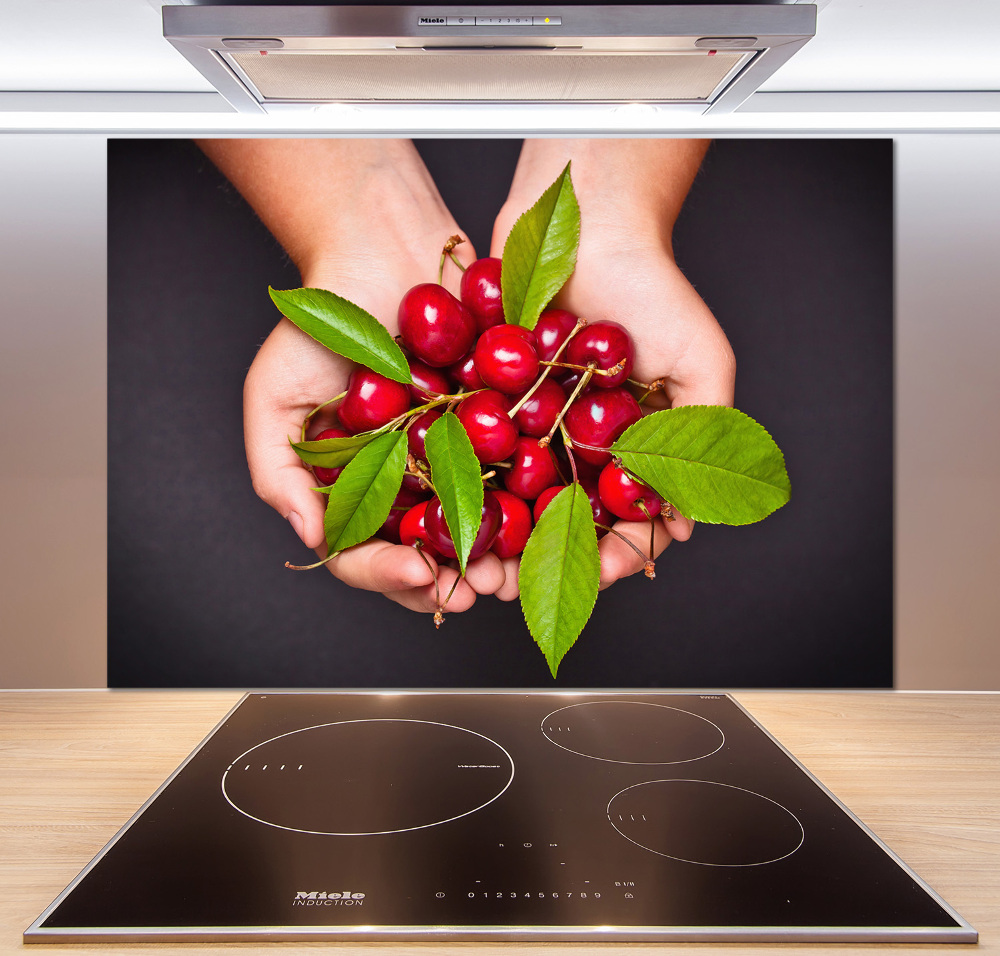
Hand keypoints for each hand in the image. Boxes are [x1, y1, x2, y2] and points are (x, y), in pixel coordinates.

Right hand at [200, 138, 508, 612]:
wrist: (388, 249)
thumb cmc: (324, 319)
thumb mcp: (275, 395)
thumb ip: (278, 472)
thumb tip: (311, 538)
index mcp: (352, 487)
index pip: (362, 553)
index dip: (387, 575)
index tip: (419, 574)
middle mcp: (404, 482)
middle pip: (424, 554)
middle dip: (451, 582)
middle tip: (478, 591)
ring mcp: (454, 459)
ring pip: (475, 529)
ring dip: (495, 559)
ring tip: (511, 573)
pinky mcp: (500, 429)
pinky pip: (516, 476)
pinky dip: (529, 504)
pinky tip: (543, 519)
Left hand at [490, 139, 735, 594]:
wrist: (586, 222)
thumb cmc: (655, 288)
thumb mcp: (702, 364)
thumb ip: (705, 439)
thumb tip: (685, 525)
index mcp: (629, 451)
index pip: (623, 522)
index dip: (613, 554)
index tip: (600, 572)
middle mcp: (577, 447)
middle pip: (558, 523)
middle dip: (538, 562)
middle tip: (516, 586)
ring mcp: (529, 427)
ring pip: (507, 500)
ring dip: (490, 539)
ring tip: (472, 564)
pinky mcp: (484, 400)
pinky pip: (469, 453)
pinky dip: (455, 484)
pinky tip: (440, 512)